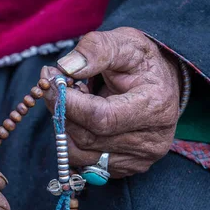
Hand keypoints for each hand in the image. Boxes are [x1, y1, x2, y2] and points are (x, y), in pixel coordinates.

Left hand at [42, 27, 180, 177]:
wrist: (159, 82)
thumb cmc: (140, 61)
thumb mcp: (124, 42)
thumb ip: (97, 50)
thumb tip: (66, 68)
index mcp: (155, 106)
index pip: (101, 118)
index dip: (69, 102)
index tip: (50, 80)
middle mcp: (152, 140)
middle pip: (87, 137)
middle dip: (62, 111)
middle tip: (54, 85)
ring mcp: (139, 159)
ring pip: (80, 153)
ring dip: (65, 126)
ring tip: (73, 101)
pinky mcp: (125, 168)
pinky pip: (83, 161)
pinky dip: (73, 139)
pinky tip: (81, 119)